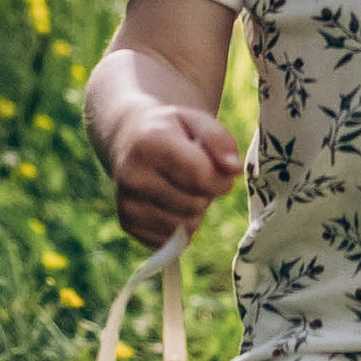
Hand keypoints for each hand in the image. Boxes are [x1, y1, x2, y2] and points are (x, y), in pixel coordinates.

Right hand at [101, 94, 243, 247]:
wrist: (129, 139)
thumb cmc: (171, 130)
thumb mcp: (197, 119)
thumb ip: (220, 140)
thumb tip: (234, 169)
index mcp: (152, 143)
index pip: (201, 177)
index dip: (222, 179)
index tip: (223, 170)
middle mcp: (133, 175)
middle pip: (195, 204)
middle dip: (206, 193)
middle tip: (197, 176)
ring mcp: (127, 202)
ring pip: (185, 226)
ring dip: (194, 211)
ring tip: (183, 188)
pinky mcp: (127, 223)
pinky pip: (170, 241)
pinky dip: (179, 226)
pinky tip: (170, 202)